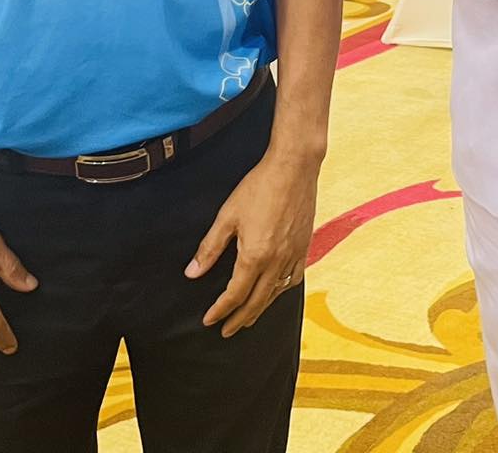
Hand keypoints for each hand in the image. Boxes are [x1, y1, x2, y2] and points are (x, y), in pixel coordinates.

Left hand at [187, 150, 320, 336]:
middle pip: (256, 301)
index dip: (220, 310)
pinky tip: (276, 291)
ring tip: (248, 317)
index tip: (209, 320)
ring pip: (276, 293)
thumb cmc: (260, 186)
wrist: (294, 167)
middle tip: (227, 330)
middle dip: (239, 319)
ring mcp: (294, 255)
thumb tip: (193, 272)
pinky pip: (294, 278)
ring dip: (260, 309)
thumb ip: (210, 247)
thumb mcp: (228, 215)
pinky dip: (282, 291)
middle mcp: (276, 261)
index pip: (235, 294)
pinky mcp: (304, 246)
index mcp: (255, 255)